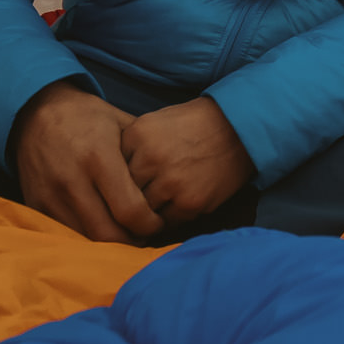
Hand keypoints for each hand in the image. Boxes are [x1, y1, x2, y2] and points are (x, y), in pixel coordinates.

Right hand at [10, 80, 163, 242]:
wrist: (35, 111)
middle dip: (132, 240)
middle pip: (109, 233)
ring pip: (87, 238)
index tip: (158, 223)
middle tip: (144, 235)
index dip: (150, 225)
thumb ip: (143, 154)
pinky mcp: (36, 204)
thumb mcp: (120, 123)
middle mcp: (72, 179)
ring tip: (125, 232)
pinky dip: (86, 235)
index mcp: (98, 157)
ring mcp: (51, 194)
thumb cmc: (86, 117)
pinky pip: (66, 233)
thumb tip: (170, 182)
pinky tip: (100, 226)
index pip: (130, 210)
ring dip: (109, 243)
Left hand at [122, 97, 254, 224]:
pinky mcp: (190, 203)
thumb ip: (129, 146)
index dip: (114, 177)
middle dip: (128, 197)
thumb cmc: (192, 125)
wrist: (236, 128)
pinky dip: (166, 218)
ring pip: (142, 211)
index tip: (119, 181)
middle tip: (134, 198)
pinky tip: (173, 205)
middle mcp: (151, 159)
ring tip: (155, 204)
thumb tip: (107, 177)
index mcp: (138, 135)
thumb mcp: (153, 122)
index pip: (109, 169)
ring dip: (146, 211)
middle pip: (122, 193)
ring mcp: (171, 183)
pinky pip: (166, 222)